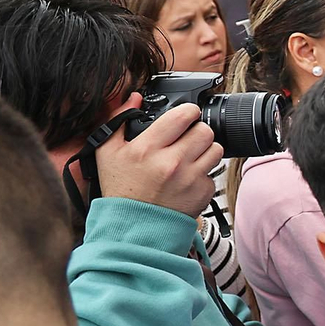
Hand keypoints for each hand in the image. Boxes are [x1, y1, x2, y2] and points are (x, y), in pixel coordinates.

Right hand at [92, 95, 220, 217]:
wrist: (134, 227)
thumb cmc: (121, 189)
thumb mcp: (108, 153)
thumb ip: (118, 120)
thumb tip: (134, 97)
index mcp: (147, 148)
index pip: (183, 115)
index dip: (188, 111)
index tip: (186, 115)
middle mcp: (171, 162)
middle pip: (204, 130)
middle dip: (197, 131)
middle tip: (187, 139)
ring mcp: (190, 178)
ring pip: (216, 149)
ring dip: (205, 150)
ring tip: (189, 157)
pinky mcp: (203, 192)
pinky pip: (214, 172)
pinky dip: (204, 173)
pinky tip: (188, 178)